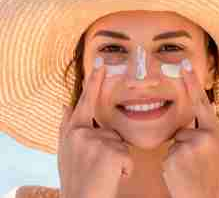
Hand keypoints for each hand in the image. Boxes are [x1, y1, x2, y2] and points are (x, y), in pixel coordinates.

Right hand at [57, 64, 133, 197]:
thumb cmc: (76, 179)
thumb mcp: (66, 153)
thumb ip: (67, 127)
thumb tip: (66, 105)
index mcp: (73, 131)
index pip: (85, 102)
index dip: (93, 84)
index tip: (100, 65)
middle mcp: (83, 133)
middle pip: (109, 131)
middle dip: (109, 148)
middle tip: (98, 162)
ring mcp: (97, 142)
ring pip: (119, 144)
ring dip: (116, 159)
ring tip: (102, 173)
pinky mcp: (112, 153)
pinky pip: (127, 158)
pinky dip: (124, 169)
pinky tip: (112, 177)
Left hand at [161, 67, 218, 197]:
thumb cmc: (215, 176)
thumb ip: (212, 129)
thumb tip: (208, 106)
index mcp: (218, 134)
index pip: (202, 103)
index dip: (193, 83)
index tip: (184, 65)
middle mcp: (206, 137)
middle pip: (185, 128)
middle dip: (187, 143)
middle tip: (196, 160)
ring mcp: (190, 147)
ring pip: (176, 141)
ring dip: (180, 154)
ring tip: (192, 171)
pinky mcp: (175, 157)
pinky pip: (169, 153)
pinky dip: (173, 164)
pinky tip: (183, 175)